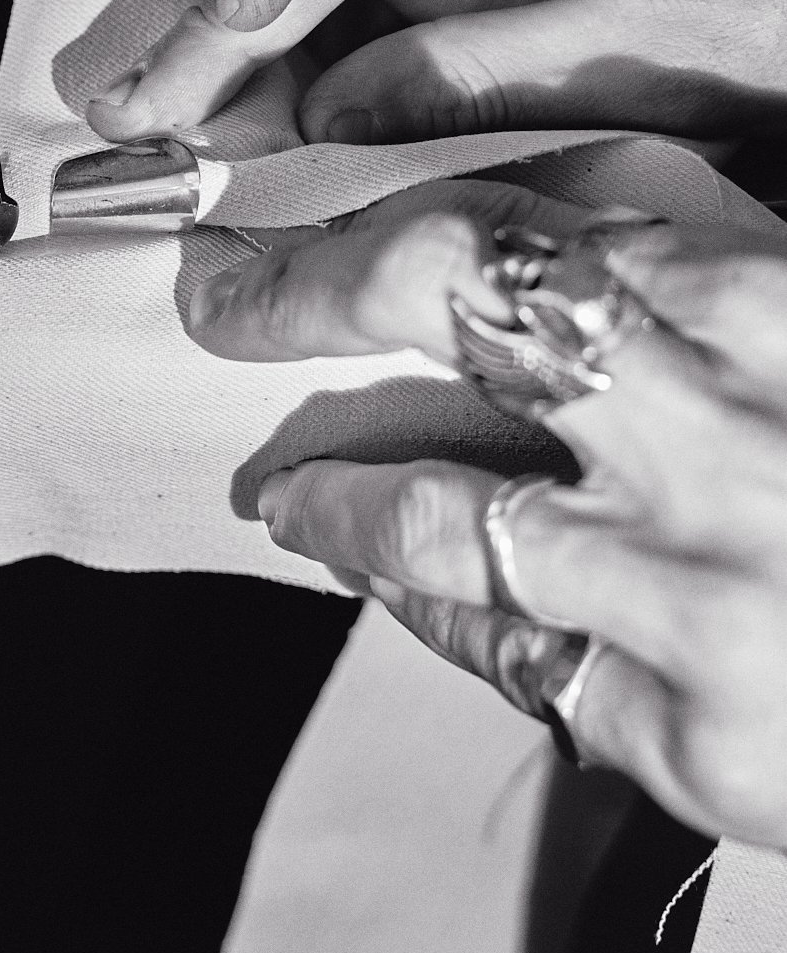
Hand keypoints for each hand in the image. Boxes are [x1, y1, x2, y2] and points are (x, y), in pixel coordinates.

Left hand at [188, 184, 786, 846]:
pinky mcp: (699, 735)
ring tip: (291, 494)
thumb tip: (535, 244)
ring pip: (443, 508)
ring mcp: (700, 587)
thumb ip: (709, 279)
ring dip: (341, 492)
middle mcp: (719, 427)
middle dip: (296, 294)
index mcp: (763, 299)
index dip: (363, 219)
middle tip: (221, 302)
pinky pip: (517, 657)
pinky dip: (444, 613)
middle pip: (444, 300)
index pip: (508, 217)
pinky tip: (411, 595)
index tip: (281, 230)